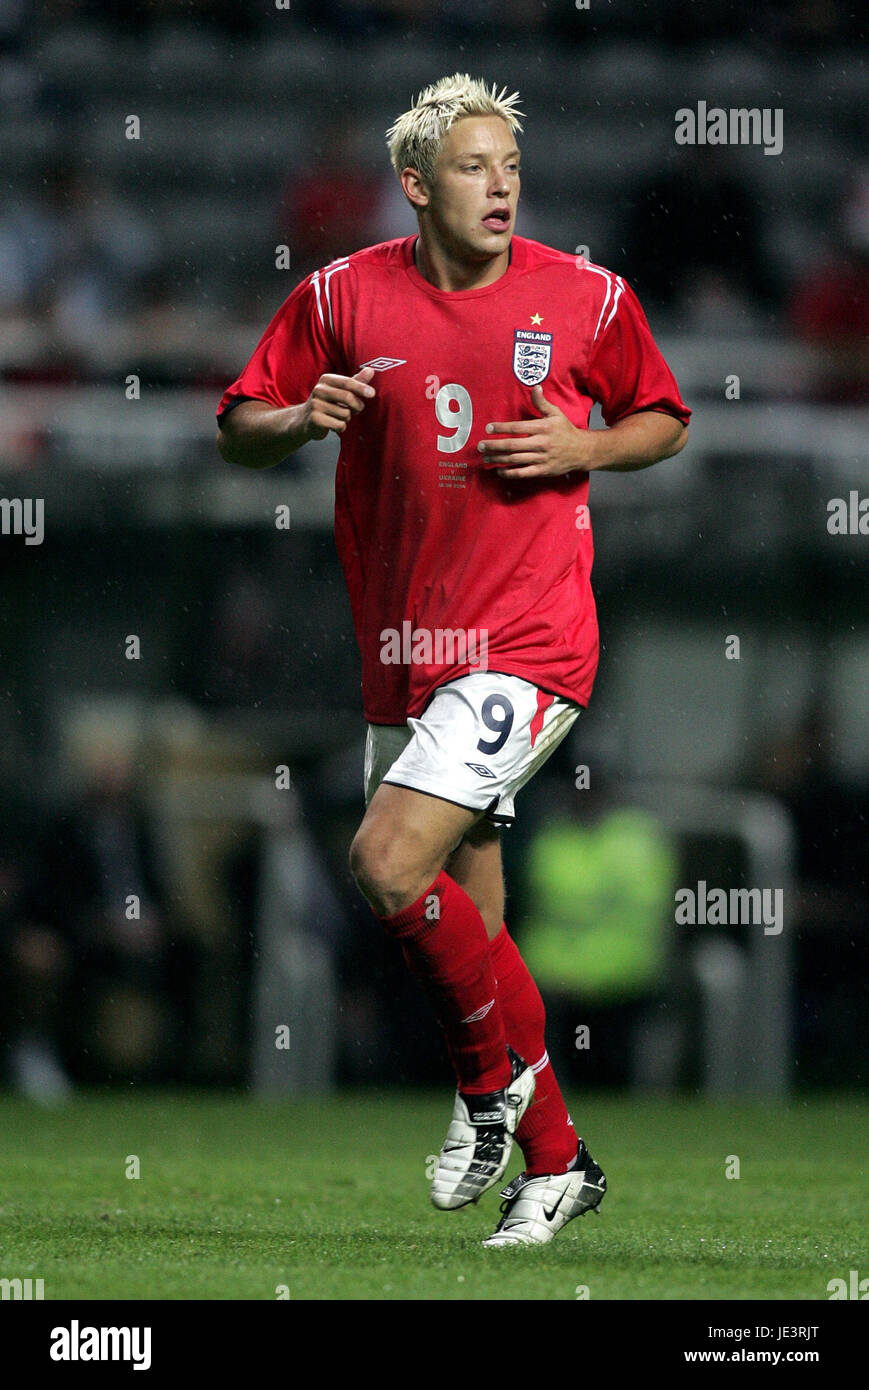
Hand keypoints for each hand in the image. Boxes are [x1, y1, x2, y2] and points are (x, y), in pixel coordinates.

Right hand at [304, 366, 375, 438]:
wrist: (306, 420)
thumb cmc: (328, 403)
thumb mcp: (341, 390)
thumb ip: (356, 381)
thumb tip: (371, 369)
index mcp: (326, 379)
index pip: (347, 382)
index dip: (361, 388)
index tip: (372, 393)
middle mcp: (319, 390)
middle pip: (347, 397)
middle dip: (357, 406)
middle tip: (357, 410)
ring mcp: (315, 405)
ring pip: (345, 414)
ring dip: (347, 419)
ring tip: (338, 417)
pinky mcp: (315, 419)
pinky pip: (339, 425)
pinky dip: (341, 427)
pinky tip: (333, 425)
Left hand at [477, 385, 599, 478]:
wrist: (582, 451)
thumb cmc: (566, 430)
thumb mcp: (556, 413)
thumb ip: (542, 402)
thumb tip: (535, 387)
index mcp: (542, 427)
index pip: (517, 427)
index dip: (500, 428)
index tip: (488, 428)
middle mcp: (541, 443)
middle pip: (512, 445)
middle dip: (494, 445)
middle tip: (480, 445)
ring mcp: (541, 458)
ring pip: (515, 459)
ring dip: (498, 459)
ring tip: (485, 457)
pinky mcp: (542, 470)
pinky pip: (523, 473)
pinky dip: (510, 472)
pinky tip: (499, 470)